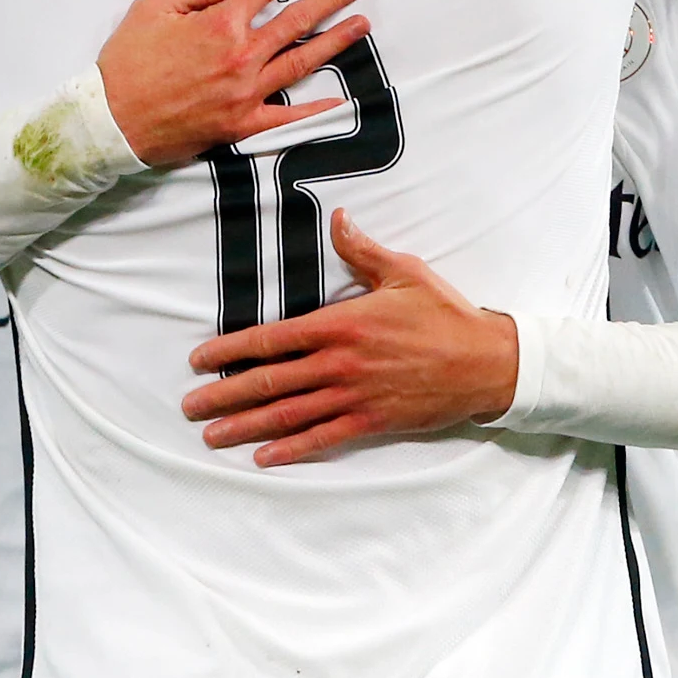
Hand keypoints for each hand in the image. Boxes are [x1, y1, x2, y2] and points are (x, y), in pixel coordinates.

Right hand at [98, 0, 372, 167]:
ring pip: (301, 61)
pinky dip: (315, 111)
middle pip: (296, 19)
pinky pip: (287, 119)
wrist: (110, 120)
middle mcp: (240, 55)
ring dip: (335, 40)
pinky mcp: (241, 124)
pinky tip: (340, 101)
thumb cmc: (126, 63)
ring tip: (362, 23)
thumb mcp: (152, 8)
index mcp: (219, 23)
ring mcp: (245, 92)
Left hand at [181, 211, 516, 464]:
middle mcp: (340, 363)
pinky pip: (323, 438)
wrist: (486, 362)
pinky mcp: (372, 420)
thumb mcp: (404, 271)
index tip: (199, 360)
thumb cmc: (444, 314)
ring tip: (213, 436)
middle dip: (224, 395)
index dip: (230, 350)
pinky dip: (291, 449)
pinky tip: (264, 457)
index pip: (271, 339)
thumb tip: (338, 220)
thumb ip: (362, 249)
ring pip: (289, 415)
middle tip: (191, 407)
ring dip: (246, 426)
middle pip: (270, 382)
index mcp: (341, 324)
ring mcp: (354, 396)